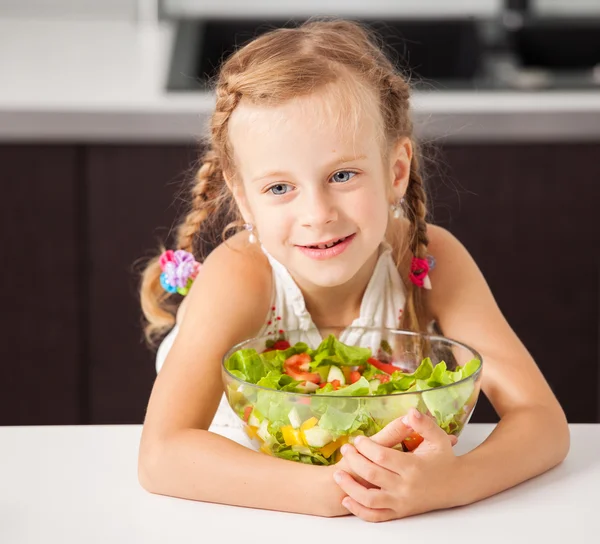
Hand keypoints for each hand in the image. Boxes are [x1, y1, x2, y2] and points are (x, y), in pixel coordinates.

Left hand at [333, 408, 461, 521]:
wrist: (456, 486)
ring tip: (338, 474)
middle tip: (345, 450)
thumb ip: (423, 424)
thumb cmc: (444, 459)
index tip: (357, 439)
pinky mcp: (399, 512)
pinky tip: (347, 499)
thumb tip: (410, 411)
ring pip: (370, 499)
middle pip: (372, 475)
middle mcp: (406, 487)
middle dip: (355, 461)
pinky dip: (359, 510)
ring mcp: (402, 502)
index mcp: (413, 467)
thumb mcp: (437, 438)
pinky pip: (376, 516)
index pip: (382, 456)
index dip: (366, 447)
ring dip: (351, 487)